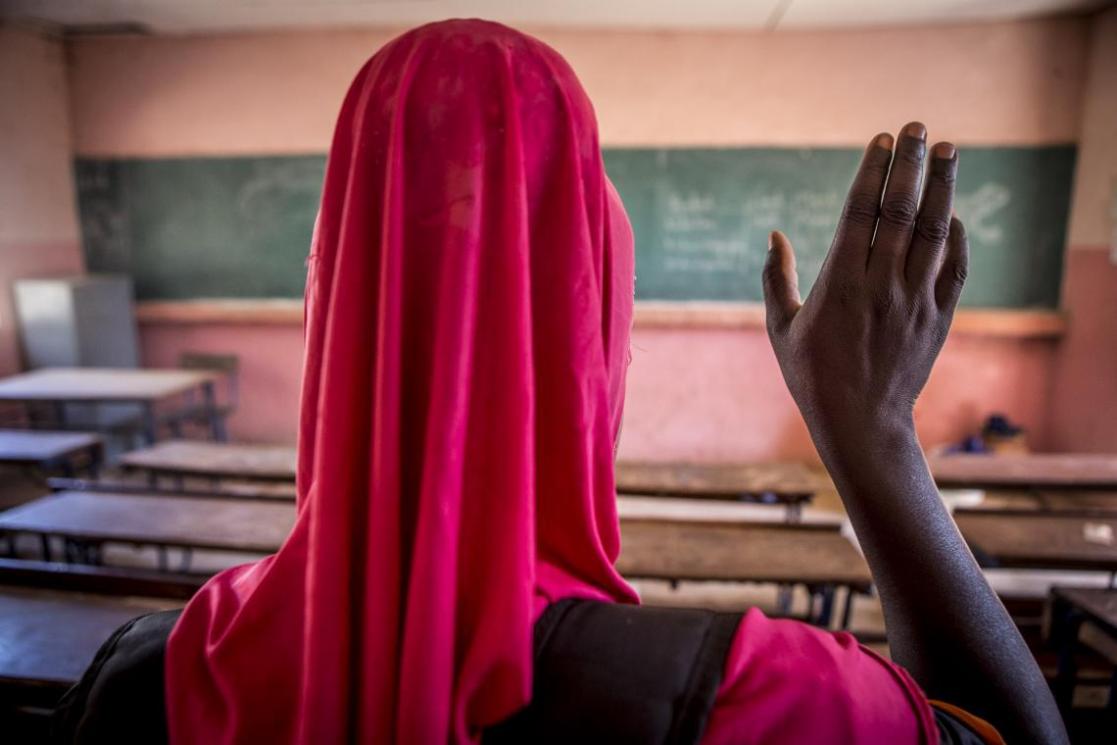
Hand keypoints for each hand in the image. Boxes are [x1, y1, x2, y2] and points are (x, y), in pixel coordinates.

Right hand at [762, 122, 967, 441]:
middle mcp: (882, 285)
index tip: (881, 140)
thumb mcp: (781, 328)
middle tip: (916, 128)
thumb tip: (774, 235)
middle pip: (902, 210)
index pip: (861, 212)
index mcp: (840, 283)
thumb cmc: (811, 374)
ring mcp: (916, 300)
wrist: (860, 422)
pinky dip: (957, 237)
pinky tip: (954, 213)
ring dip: (943, 186)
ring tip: (947, 150)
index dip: (872, 171)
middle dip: (910, 163)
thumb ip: (776, 278)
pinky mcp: (939, 317)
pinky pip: (955, 267)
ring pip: (935, 231)